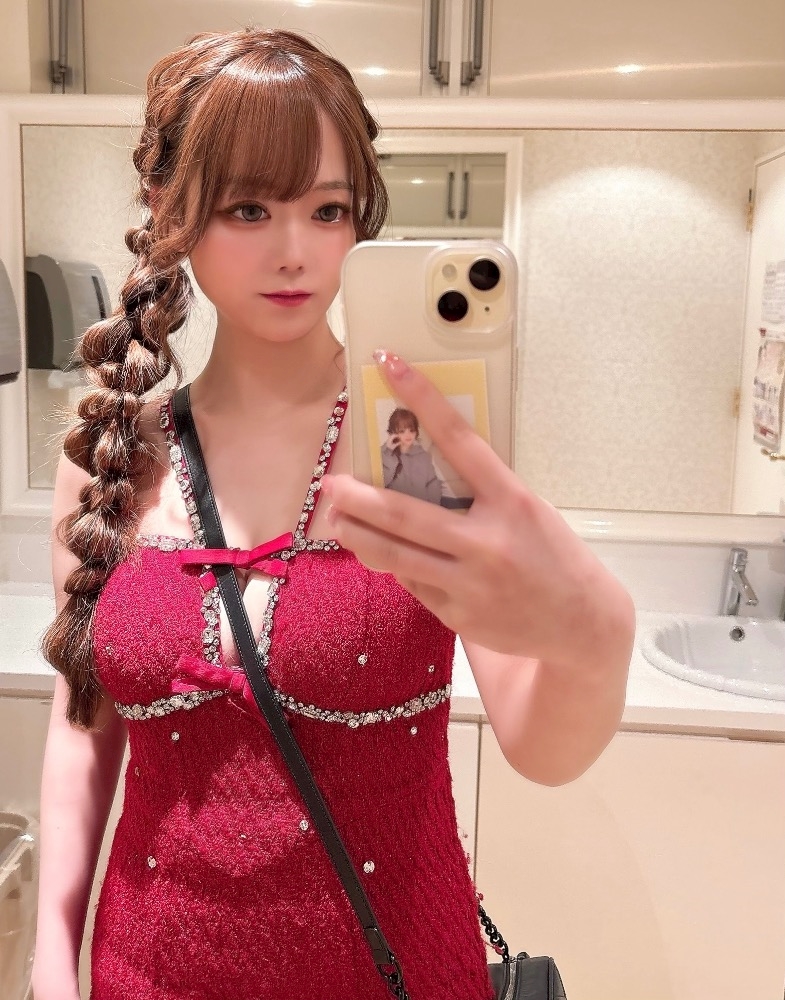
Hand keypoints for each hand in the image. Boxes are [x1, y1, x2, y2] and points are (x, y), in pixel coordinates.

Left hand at [323, 351, 624, 664]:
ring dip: (357, 535)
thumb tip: (417, 481)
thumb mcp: (526, 511)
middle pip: (404, 513)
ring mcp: (469, 582)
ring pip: (395, 555)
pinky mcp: (458, 614)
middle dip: (357, 498)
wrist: (582, 621)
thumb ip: (479, 495)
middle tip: (331, 485)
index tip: (391, 365)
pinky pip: (414, 585)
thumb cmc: (552, 556)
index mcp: (510, 501)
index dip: (422, 398)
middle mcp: (487, 541)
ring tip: (336, 521)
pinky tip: (387, 557)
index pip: (458, 439)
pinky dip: (397, 567)